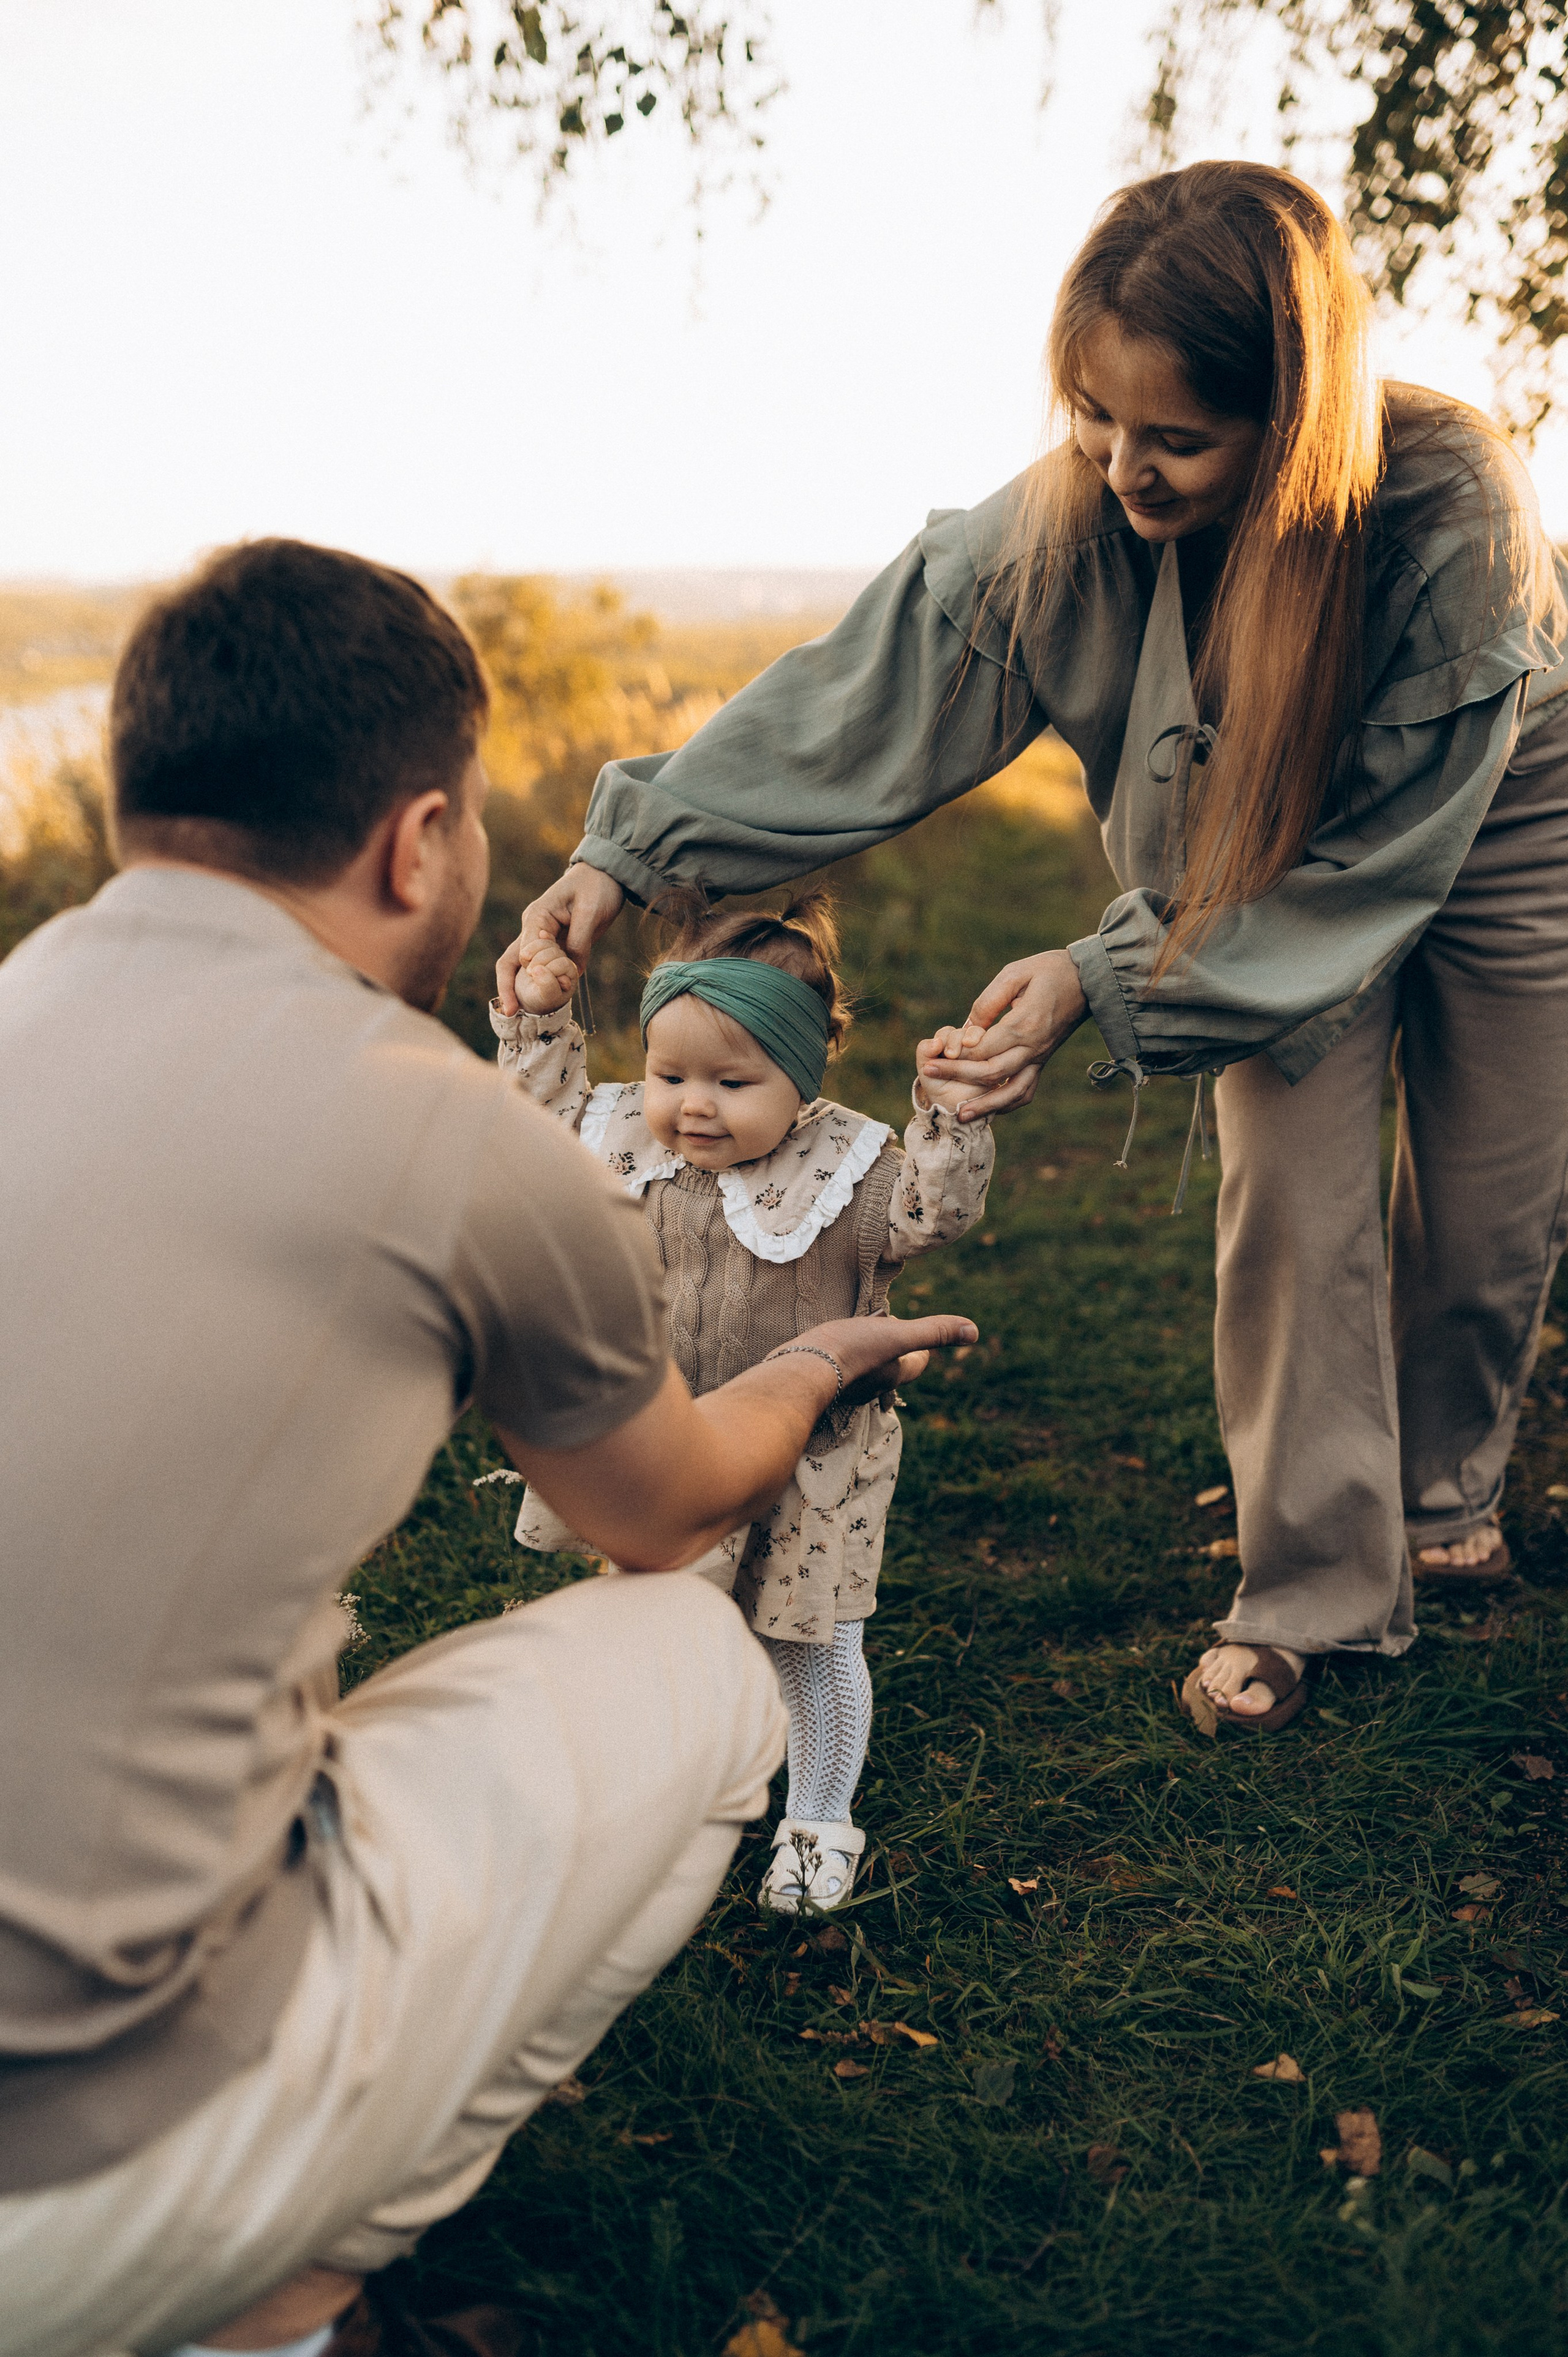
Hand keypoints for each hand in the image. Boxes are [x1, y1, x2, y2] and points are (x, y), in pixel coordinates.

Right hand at [495, 865, 626, 1015]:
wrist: (606, 876)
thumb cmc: (596, 887)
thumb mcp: (590, 912)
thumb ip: (579, 941)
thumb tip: (573, 970)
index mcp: (537, 917)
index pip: (524, 950)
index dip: (531, 972)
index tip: (545, 984)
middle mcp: (534, 929)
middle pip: (512, 961)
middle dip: (509, 987)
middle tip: (510, 1012)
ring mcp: (543, 938)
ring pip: (526, 968)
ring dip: (529, 987)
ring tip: (524, 1012)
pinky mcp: (557, 945)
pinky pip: (547, 968)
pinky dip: (549, 982)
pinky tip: (553, 998)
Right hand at [788, 1312, 978, 1403]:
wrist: (799, 1370)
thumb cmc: (851, 1351)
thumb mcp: (896, 1335)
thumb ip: (933, 1332)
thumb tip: (974, 1331)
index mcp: (894, 1374)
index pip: (918, 1364)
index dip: (923, 1350)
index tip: (918, 1335)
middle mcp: (873, 1386)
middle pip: (892, 1367)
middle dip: (894, 1348)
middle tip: (886, 1324)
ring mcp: (847, 1387)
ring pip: (865, 1367)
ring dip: (867, 1349)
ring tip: (858, 1328)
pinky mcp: (823, 1380)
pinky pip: (839, 1366)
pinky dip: (842, 1353)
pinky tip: (830, 1341)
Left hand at [915, 950, 1087, 1119]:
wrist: (1088, 980)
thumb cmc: (1048, 970)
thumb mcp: (1015, 973)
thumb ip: (988, 1001)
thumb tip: (967, 1029)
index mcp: (1025, 1024)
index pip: (984, 1049)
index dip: (957, 1054)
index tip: (936, 1053)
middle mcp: (1033, 1047)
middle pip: (991, 1072)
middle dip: (957, 1075)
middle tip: (928, 1072)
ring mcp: (1040, 1058)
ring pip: (1012, 1092)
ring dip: (986, 1105)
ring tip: (960, 1115)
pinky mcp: (1043, 1061)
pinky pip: (1026, 1090)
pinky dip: (1008, 1104)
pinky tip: (990, 1109)